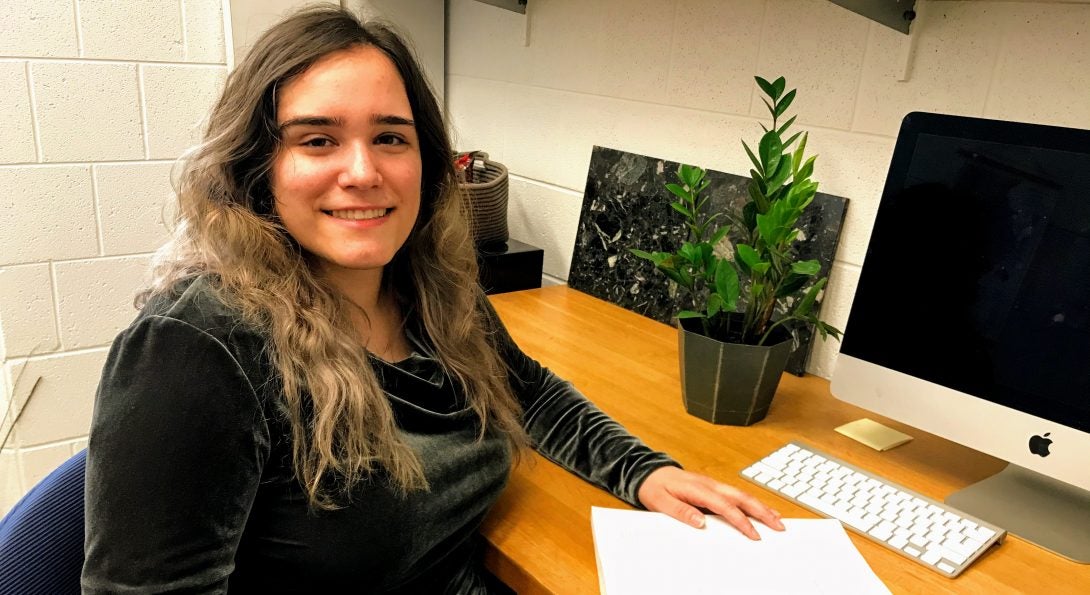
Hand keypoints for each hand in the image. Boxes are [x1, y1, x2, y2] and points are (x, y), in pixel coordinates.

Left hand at [636, 466, 784, 539]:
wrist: (648, 472)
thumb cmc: (654, 487)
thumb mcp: (661, 502)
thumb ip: (681, 512)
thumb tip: (701, 522)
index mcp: (699, 489)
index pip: (726, 507)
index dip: (742, 521)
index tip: (754, 535)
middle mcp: (710, 485)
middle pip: (742, 497)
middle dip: (762, 511)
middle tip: (779, 525)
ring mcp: (712, 485)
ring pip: (741, 495)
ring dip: (760, 506)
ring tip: (777, 518)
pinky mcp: (712, 487)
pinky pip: (735, 495)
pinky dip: (750, 502)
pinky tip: (758, 508)